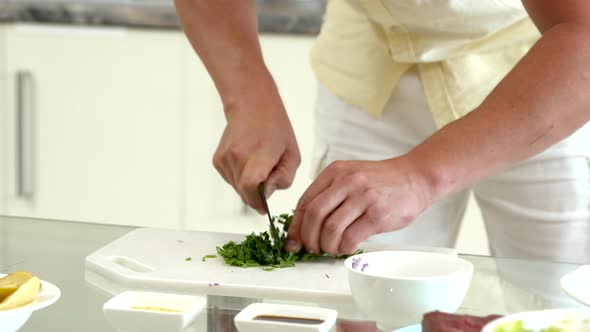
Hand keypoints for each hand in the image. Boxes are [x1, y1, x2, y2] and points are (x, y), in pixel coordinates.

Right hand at [213, 81, 300, 213]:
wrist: (252, 107)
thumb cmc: (276, 131)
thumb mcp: (292, 155)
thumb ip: (284, 179)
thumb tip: (266, 195)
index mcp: (260, 154)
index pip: (251, 185)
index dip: (257, 201)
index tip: (264, 207)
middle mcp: (238, 156)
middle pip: (245, 193)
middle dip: (257, 195)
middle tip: (268, 177)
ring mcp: (225, 158)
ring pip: (237, 189)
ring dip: (249, 186)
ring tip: (258, 165)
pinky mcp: (217, 160)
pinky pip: (231, 180)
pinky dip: (240, 178)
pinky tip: (248, 162)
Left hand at [285, 157, 432, 254]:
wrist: (415, 177)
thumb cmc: (381, 181)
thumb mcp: (350, 176)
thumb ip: (329, 194)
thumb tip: (306, 225)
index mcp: (335, 172)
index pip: (305, 201)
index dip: (296, 226)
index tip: (293, 241)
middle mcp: (347, 181)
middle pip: (314, 215)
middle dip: (308, 238)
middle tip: (311, 248)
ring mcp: (363, 197)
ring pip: (331, 229)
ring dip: (327, 245)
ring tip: (331, 249)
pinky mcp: (377, 214)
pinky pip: (351, 237)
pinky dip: (344, 248)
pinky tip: (347, 247)